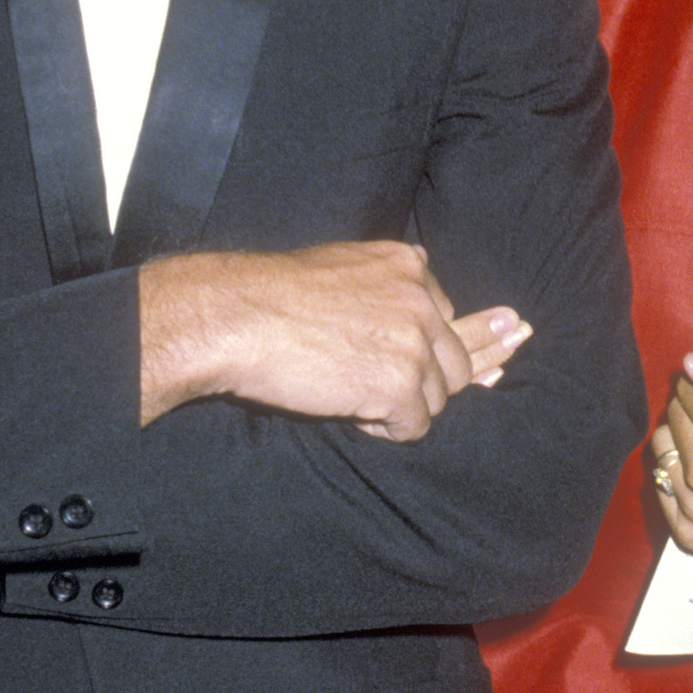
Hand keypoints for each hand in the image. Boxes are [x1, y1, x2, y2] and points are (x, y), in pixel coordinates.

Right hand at [138, 242, 525, 439]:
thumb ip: (388, 278)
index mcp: (408, 266)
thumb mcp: (342, 264)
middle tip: (379, 390)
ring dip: (400, 407)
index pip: (449, 320)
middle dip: (423, 383)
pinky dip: (386, 430)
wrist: (236, 315)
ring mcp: (413, 343)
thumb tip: (426, 262)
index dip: (436, 351)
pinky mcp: (398, 384)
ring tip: (349, 393)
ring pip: (438, 399)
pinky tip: (353, 414)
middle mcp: (421, 300)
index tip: (457, 365)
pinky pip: (415, 426)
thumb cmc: (274, 294)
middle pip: (454, 364)